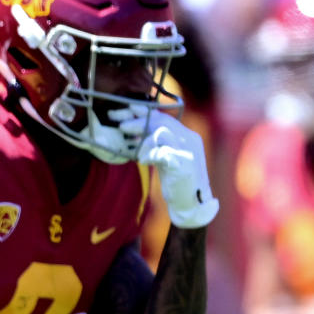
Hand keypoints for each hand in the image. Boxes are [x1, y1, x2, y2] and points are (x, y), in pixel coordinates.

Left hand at [113, 106, 218, 227]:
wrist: (193, 204)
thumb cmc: (177, 181)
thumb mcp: (166, 157)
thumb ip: (156, 143)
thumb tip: (133, 130)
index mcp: (187, 136)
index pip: (164, 117)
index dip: (145, 112)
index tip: (127, 109)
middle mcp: (190, 140)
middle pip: (161, 122)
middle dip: (138, 121)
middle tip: (120, 125)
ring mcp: (188, 152)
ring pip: (161, 133)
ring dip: (143, 140)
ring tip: (135, 149)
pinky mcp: (183, 165)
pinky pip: (162, 152)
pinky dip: (149, 154)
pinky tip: (143, 161)